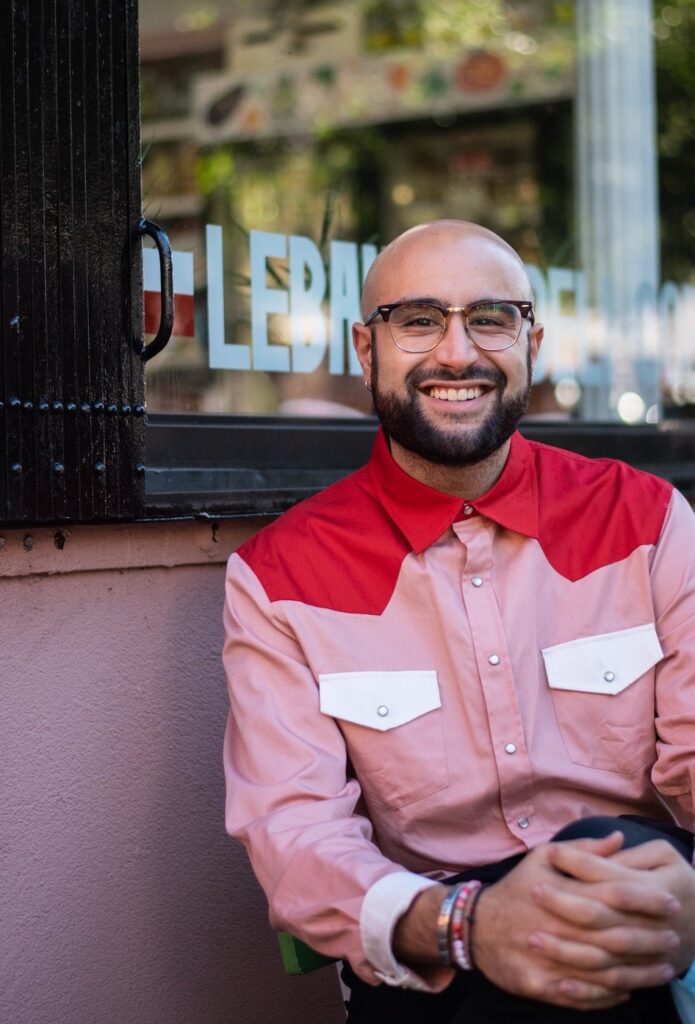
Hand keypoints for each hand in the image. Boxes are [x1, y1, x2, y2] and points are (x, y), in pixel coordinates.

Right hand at [473, 833, 680, 1009]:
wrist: (475, 927)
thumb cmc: (517, 889)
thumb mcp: (542, 858)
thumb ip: (583, 851)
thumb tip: (620, 839)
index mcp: (558, 890)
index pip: (610, 893)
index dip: (644, 898)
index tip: (670, 901)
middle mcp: (554, 925)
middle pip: (612, 935)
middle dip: (648, 938)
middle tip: (674, 937)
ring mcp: (546, 958)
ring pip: (603, 971)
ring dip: (638, 972)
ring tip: (664, 969)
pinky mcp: (540, 985)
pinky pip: (582, 995)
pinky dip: (610, 995)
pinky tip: (630, 990)